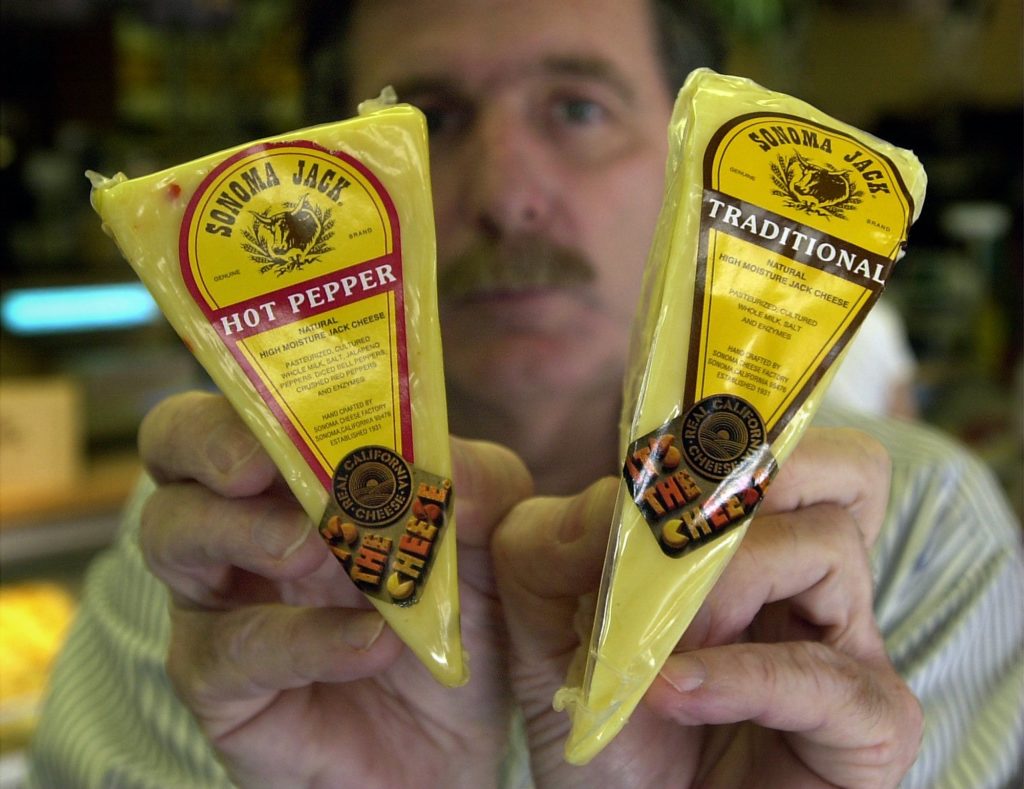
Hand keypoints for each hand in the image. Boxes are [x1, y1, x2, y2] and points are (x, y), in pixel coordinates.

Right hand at [138, 391, 531, 788]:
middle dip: (209, 442)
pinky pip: (232, 651)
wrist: (461, 739)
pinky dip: (302, 639)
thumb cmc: (457, 618)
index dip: (253, 387)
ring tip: (316, 548)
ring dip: (243, 531)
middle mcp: (242, 524)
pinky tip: (371, 644)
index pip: (242, 401)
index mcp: (299, 474)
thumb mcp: (490, 537)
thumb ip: (478, 484)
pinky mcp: (222, 686)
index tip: (301, 397)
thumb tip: (440, 462)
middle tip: (261, 462)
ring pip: (172, 538)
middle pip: (172, 451)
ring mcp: (222, 602)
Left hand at [493, 428, 923, 787]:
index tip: (645, 477)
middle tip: (661, 561)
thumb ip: (558, 537)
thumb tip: (616, 497)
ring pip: (827, 547)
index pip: (782, 439)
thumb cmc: (599, 716)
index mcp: (757, 538)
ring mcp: (852, 647)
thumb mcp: (547, 612)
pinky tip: (675, 695)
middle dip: (738, 496)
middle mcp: (815, 579)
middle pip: (841, 466)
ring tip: (654, 653)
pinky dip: (739, 677)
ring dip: (718, 593)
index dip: (717, 442)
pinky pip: (827, 674)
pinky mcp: (872, 726)